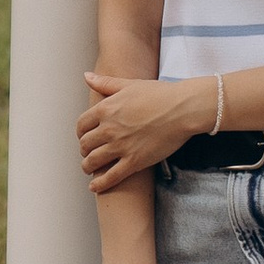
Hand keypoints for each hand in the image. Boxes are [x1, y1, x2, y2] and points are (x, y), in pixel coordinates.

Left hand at [78, 68, 210, 193]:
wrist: (182, 109)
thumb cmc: (159, 94)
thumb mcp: (128, 84)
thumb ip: (105, 83)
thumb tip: (86, 77)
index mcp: (105, 109)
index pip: (81, 125)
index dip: (80, 133)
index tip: (84, 136)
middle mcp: (109, 129)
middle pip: (85, 144)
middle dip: (84, 150)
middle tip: (88, 153)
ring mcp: (120, 146)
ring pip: (93, 162)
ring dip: (88, 166)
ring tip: (90, 169)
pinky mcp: (134, 161)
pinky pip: (111, 177)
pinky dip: (99, 184)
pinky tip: (94, 187)